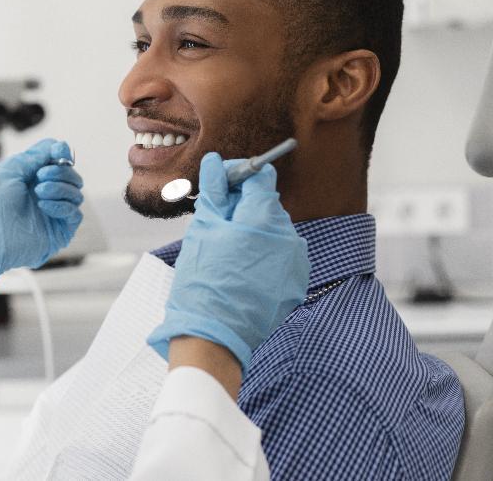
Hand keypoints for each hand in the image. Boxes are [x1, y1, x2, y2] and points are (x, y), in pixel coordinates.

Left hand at [0, 138, 83, 291]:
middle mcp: (47, 194)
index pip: (60, 162)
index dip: (62, 154)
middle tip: (41, 176)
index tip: (59, 151)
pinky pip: (75, 214)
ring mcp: (54, 213)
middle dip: (60, 171)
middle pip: (72, 176)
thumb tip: (61, 147)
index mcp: (35, 178)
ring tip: (38, 192)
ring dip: (59, 188)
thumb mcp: (13, 168)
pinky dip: (62, 206)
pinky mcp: (60, 232)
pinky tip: (43, 205)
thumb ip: (38, 155)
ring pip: (76, 193)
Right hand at [147, 152, 309, 373]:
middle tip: (216, 223)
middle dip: (243, 207)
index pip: (261, 176)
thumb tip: (216, 163)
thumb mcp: (203, 229)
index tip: (221, 186)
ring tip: (226, 253)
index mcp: (265, 218)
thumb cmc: (203, 281)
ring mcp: (296, 262)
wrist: (214, 335)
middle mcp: (289, 236)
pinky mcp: (296, 283)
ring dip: (252, 233)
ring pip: (273, 231)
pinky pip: (280, 256)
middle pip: (267, 205)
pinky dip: (262, 256)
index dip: (239, 176)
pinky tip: (240, 271)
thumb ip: (215, 192)